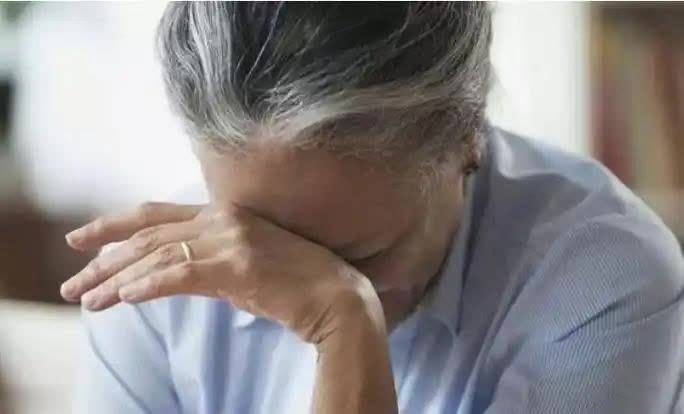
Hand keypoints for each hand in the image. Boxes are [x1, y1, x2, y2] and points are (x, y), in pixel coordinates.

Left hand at [61, 202, 384, 343]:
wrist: (339, 299)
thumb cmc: (296, 285)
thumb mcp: (246, 264)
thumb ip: (211, 259)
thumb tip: (175, 273)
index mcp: (226, 212)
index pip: (155, 214)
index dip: (113, 225)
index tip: (80, 240)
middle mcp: (224, 218)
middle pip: (146, 234)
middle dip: (102, 259)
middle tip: (72, 284)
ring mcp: (231, 239)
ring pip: (156, 255)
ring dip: (115, 280)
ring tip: (86, 301)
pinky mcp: (238, 266)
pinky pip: (178, 275)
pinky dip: (146, 287)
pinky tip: (122, 300)